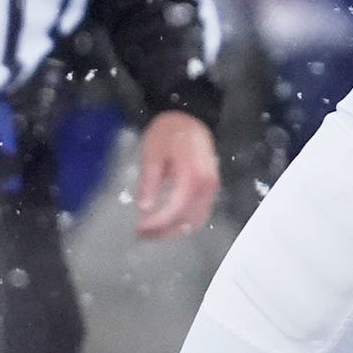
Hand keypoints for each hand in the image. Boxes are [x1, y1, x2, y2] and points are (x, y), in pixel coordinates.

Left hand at [135, 110, 219, 239]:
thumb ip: (149, 181)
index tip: (139, 229)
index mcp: (193, 175)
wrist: (190, 117)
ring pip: (196, 220)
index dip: (158, 224)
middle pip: (188, 220)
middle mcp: (207, 185)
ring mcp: (212, 188)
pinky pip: (200, 213)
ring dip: (175, 230)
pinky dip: (184, 222)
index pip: (176, 209)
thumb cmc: (168, 133)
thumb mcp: (152, 154)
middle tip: (142, 235)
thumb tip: (144, 209)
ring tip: (153, 232)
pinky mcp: (211, 189)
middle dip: (165, 232)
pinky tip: (168, 222)